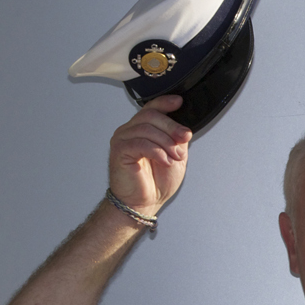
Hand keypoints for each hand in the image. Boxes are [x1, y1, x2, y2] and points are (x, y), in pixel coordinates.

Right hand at [107, 95, 191, 217]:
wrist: (144, 202)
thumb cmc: (155, 182)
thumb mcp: (175, 156)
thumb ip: (177, 140)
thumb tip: (184, 129)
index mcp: (142, 129)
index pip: (152, 108)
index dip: (165, 102)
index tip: (179, 102)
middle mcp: (130, 131)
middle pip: (151, 116)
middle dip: (172, 126)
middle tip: (184, 138)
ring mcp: (123, 139)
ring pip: (147, 129)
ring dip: (166, 142)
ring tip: (175, 156)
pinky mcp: (119, 150)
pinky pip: (140, 143)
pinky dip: (157, 151)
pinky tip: (165, 161)